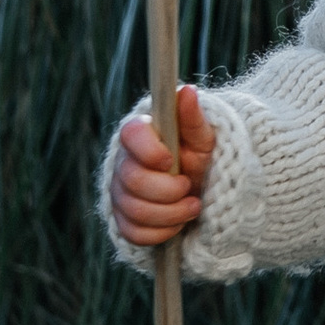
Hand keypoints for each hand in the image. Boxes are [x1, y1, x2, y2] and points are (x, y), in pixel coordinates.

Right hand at [110, 86, 214, 248]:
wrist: (202, 191)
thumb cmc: (199, 157)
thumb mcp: (204, 138)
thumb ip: (193, 118)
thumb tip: (187, 92)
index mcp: (141, 134)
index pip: (130, 134)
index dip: (149, 150)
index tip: (171, 159)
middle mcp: (123, 162)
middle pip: (131, 179)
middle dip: (167, 189)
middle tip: (189, 187)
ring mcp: (120, 193)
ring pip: (133, 209)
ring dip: (170, 213)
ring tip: (193, 205)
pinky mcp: (124, 220)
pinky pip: (133, 232)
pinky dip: (161, 232)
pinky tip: (179, 223)